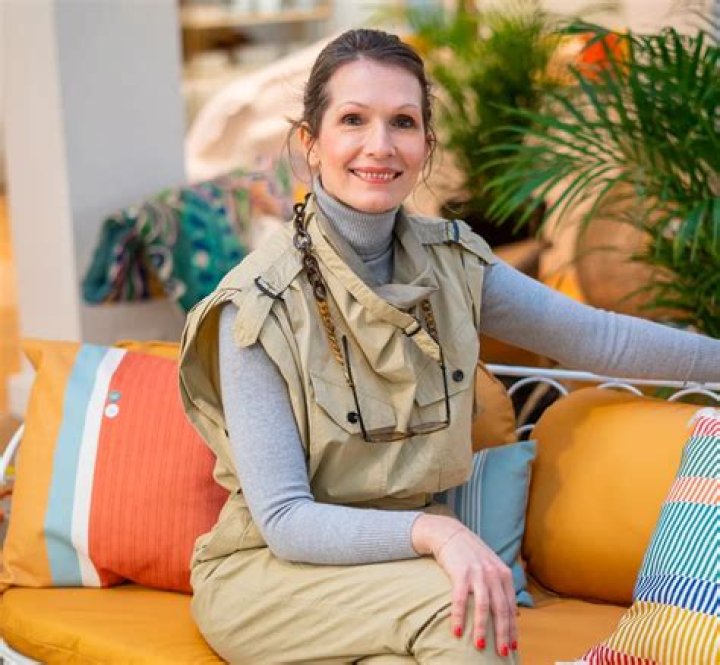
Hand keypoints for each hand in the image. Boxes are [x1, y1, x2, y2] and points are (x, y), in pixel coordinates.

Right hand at [412, 514, 517, 656]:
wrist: (449, 533)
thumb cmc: (470, 553)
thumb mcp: (491, 566)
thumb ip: (501, 587)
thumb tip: (513, 613)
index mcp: (503, 573)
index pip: (511, 606)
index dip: (512, 628)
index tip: (512, 645)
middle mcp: (493, 573)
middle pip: (500, 609)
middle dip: (502, 633)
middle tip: (502, 652)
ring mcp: (476, 573)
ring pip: (483, 607)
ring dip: (481, 629)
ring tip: (480, 646)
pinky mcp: (460, 573)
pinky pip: (460, 600)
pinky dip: (459, 617)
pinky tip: (457, 631)